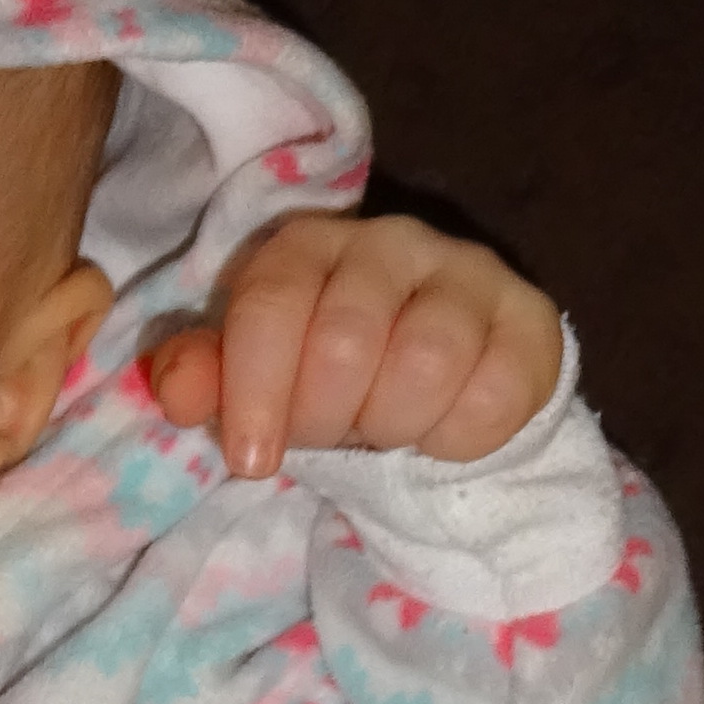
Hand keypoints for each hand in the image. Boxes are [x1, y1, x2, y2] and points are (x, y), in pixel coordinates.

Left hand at [147, 213, 563, 480]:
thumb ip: (203, 377)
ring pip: (425, 363)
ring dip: (392, 426)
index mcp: (310, 246)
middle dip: (326, 419)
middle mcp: (391, 243)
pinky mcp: (528, 321)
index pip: (273, 301)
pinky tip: (437, 434)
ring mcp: (468, 274)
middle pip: (347, 340)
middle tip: (330, 440)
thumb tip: (175, 388)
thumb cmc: (326, 378)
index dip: (255, 390)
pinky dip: (455, 438)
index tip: (251, 460)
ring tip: (384, 432)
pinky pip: (492, 394)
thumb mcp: (253, 378)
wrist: (435, 389)